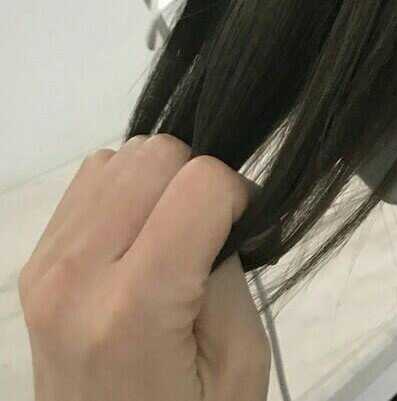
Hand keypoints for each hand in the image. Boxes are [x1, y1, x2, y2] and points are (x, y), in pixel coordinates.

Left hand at [19, 135, 270, 400]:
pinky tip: (137, 237)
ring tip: (169, 236)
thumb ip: (228, 272)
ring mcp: (44, 267)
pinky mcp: (33, 262)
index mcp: (133, 310)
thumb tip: (215, 208)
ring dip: (159, 183)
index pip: (202, 184)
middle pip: (157, 154)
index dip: (238, 198)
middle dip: (196, 180)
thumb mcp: (238, 363)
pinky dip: (126, 190)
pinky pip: (91, 177)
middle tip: (206, 235)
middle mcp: (74, 277)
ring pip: (123, 155)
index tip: (242, 236)